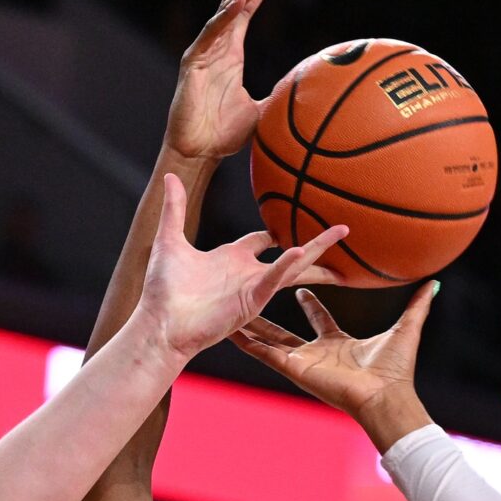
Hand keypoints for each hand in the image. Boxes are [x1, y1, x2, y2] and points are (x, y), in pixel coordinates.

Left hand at [132, 176, 345, 363]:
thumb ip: (175, 208)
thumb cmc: (162, 291)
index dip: (275, 230)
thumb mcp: (169, 240)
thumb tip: (170, 176)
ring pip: (293, 266)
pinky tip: (300, 251)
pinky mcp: (250, 302)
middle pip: (290, 253)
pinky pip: (273, 280)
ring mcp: (251, 287)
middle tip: (343, 228)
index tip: (294, 217)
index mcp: (230, 259)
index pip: (260, 240)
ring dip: (316, 250)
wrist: (158, 324)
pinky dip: (286, 266)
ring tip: (341, 233)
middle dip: (316, 242)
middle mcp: (246, 273)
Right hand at [165, 0, 278, 164]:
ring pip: (226, 9)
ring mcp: (203, 50)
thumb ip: (280, 97)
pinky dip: (226, 16)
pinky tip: (242, 0)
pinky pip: (211, 32)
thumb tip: (309, 98)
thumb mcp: (262, 110)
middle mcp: (217, 44)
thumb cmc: (225, 135)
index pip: (246, 9)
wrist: (199, 153)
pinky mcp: (193, 61)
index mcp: (231, 51)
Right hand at [232, 281, 436, 446]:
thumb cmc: (395, 370)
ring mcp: (303, 362)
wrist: (384, 396)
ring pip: (270, 342)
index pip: (320, 320)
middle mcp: (317, 354)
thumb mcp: (406, 329)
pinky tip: (232, 332)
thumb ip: (417, 306)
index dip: (310, 304)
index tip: (300, 288)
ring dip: (251, 329)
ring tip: (231, 314)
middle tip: (254, 298)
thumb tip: (433, 283)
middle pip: (287, 332)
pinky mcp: (295, 369)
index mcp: (338, 344)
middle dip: (271, 317)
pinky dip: (248, 344)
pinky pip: (266, 354)